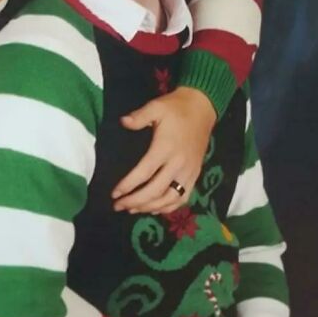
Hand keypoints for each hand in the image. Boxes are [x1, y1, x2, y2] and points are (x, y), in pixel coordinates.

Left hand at [112, 87, 216, 214]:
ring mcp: (189, 172)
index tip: (114, 193)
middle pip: (155, 191)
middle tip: (118, 206)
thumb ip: (139, 116)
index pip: (144, 173)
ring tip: (132, 209)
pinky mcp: (195, 175)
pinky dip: (168, 207)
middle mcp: (178, 164)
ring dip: (150, 207)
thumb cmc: (176, 108)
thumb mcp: (156, 107)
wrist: (203, 108)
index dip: (128, 185)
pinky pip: (183, 198)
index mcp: (166, 148)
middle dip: (135, 201)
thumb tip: (123, 122)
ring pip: (170, 199)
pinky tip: (154, 209)